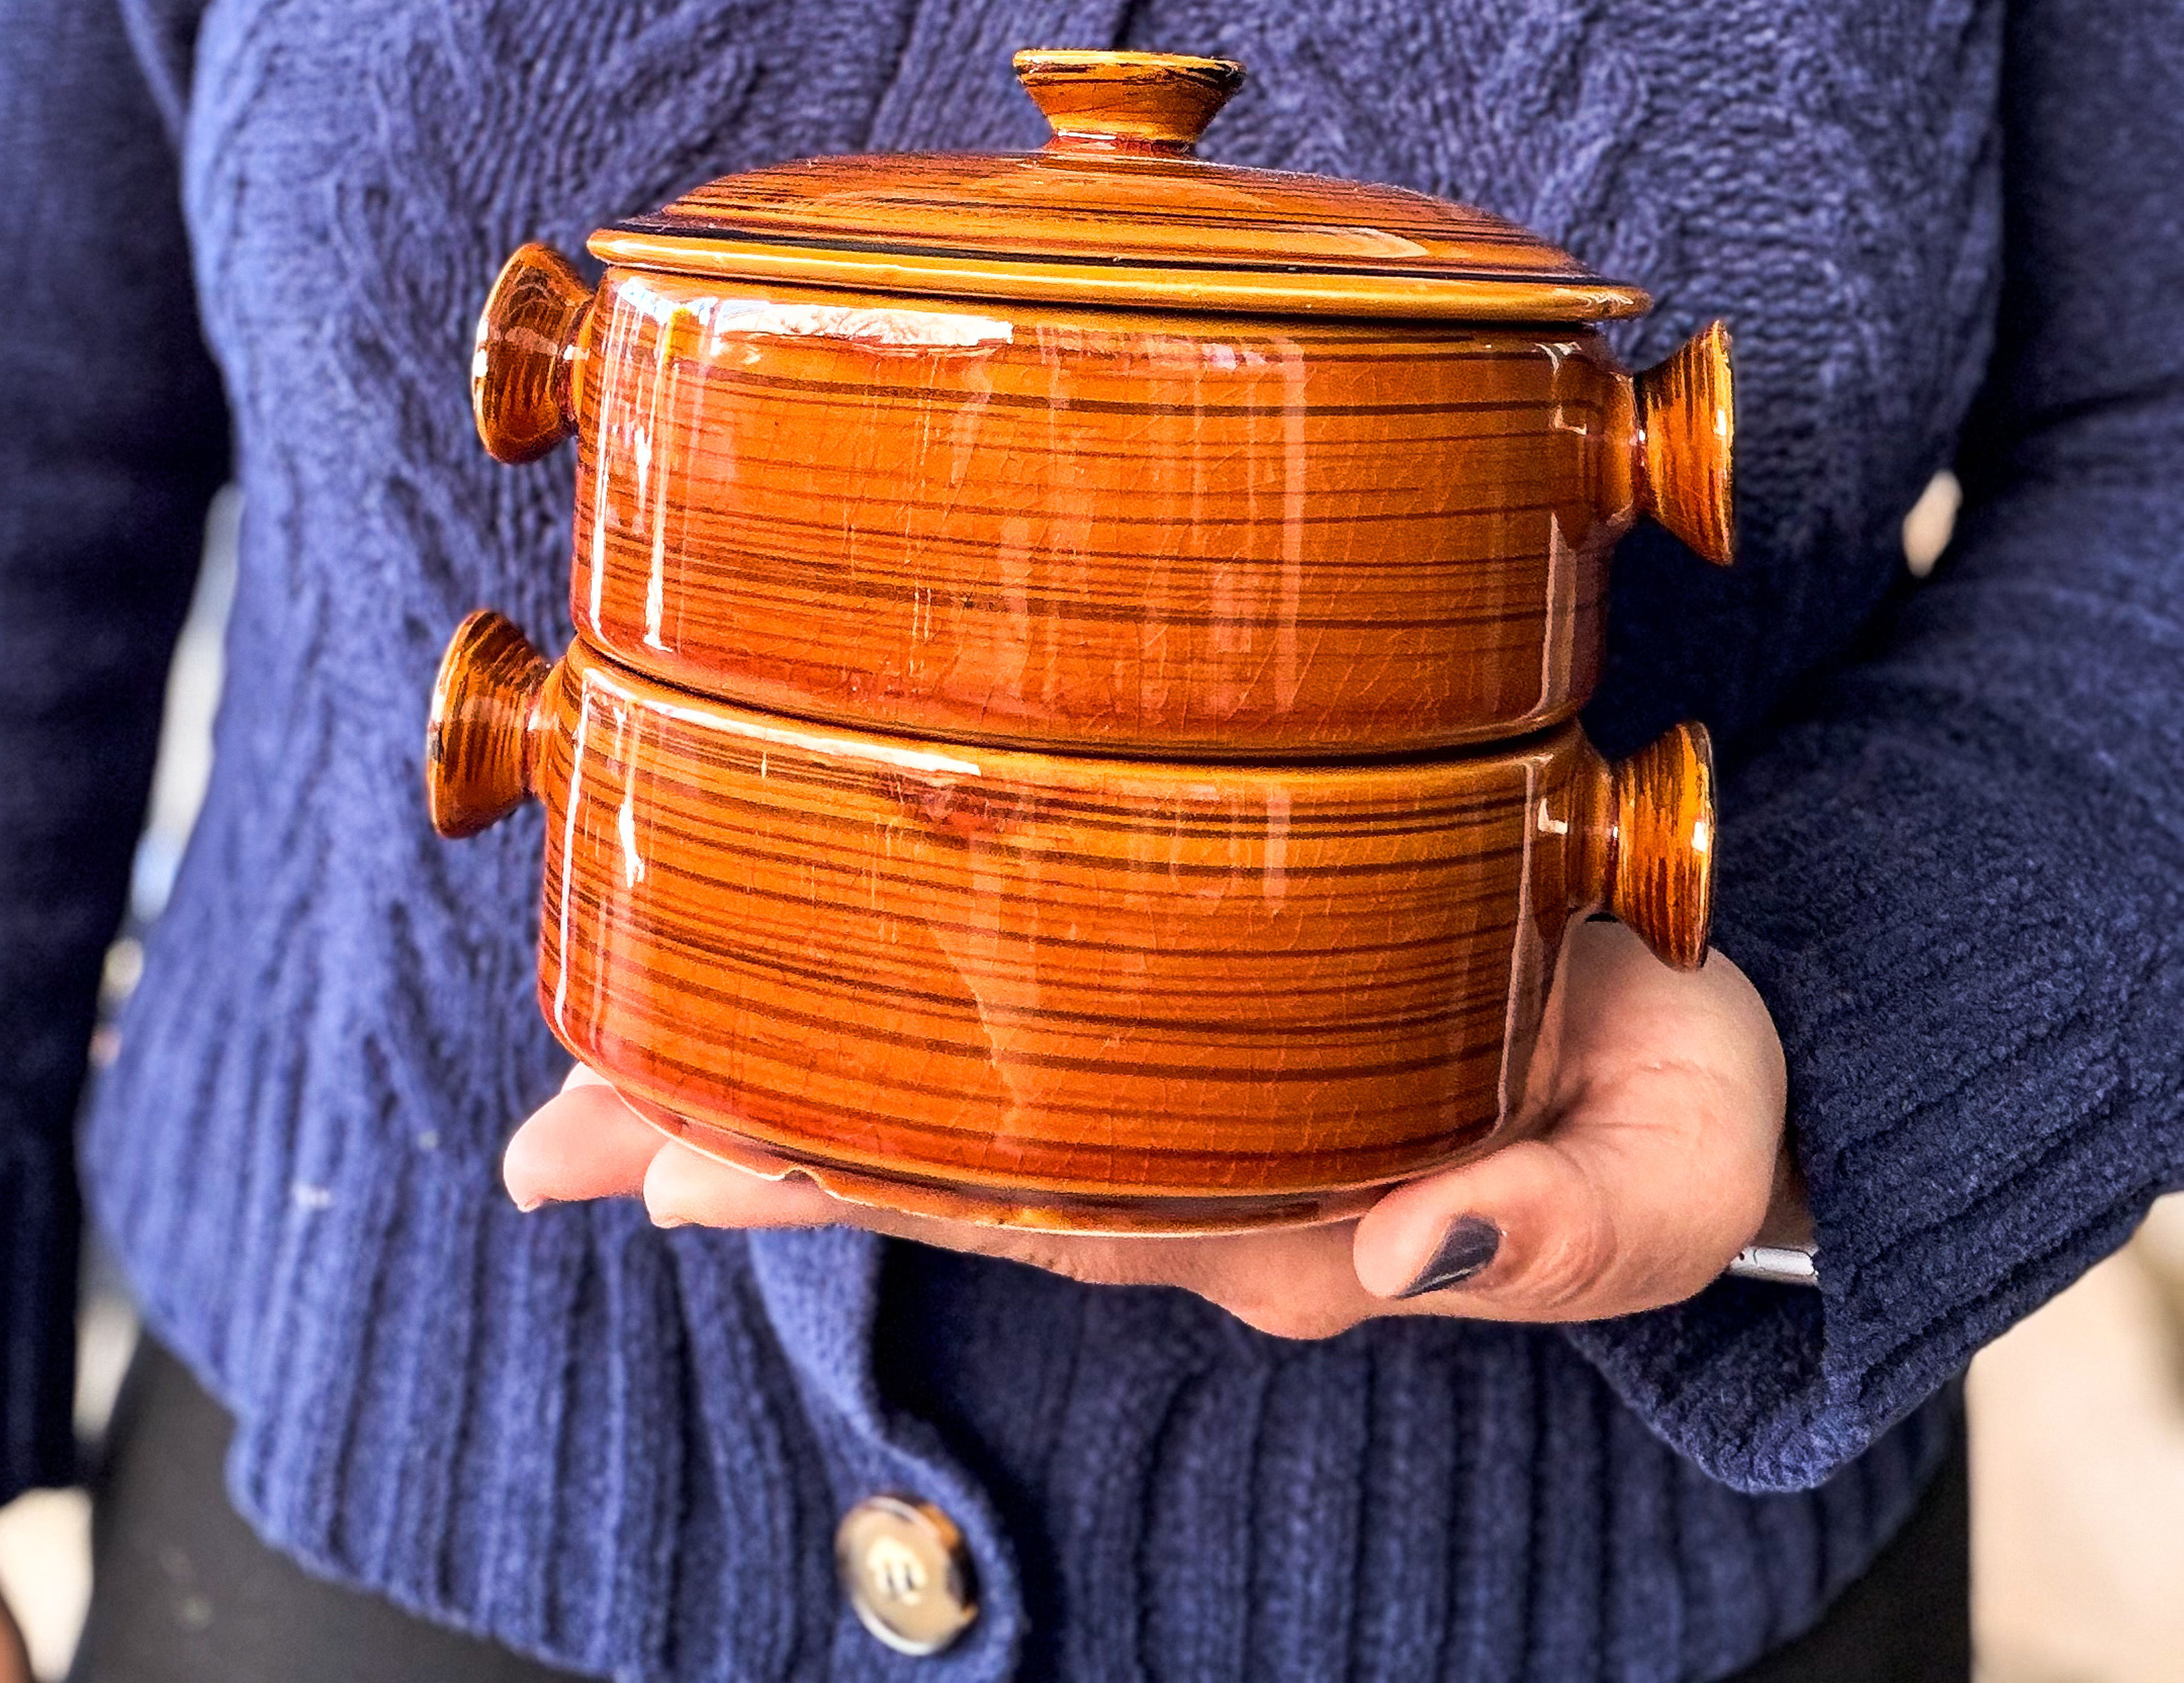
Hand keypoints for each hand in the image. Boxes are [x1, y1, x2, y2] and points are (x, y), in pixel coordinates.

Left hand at [504, 921, 1787, 1339]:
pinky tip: (716, 1038)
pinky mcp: (1179, 1017)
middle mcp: (1198, 1177)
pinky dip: (854, 1041)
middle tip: (577, 1137)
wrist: (1687, 1009)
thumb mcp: (1683, 1162)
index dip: (879, 1179)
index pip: (1054, 1205)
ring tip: (581, 1113)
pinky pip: (995, 1050)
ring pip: (948, 1119)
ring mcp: (1177, 1106)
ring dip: (766, 1107)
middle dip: (762, 1153)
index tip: (704, 1162)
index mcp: (1291, 1209)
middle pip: (955, 1172)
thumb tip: (1403, 1255)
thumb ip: (1570, 1222)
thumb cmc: (1669, 1070)